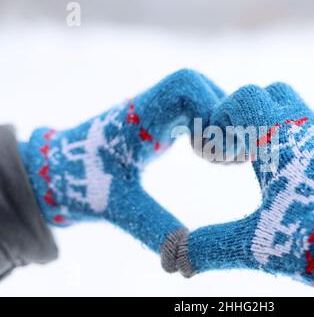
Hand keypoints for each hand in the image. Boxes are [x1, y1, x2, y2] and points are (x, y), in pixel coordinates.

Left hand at [19, 69, 223, 271]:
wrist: (57, 170)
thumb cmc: (82, 184)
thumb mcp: (123, 208)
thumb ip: (157, 229)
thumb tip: (186, 262)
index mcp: (138, 117)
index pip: (184, 86)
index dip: (210, 112)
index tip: (209, 153)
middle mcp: (150, 105)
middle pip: (198, 86)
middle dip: (221, 120)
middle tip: (222, 159)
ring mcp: (156, 108)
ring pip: (200, 93)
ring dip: (218, 122)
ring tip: (219, 159)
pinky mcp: (160, 117)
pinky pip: (195, 106)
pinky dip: (210, 126)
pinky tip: (210, 155)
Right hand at [178, 82, 313, 282]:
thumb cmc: (311, 232)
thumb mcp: (255, 241)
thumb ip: (211, 245)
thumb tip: (177, 256)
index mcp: (275, 135)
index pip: (244, 98)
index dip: (223, 120)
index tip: (219, 157)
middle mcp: (304, 125)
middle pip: (271, 93)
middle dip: (248, 116)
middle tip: (242, 153)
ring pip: (297, 108)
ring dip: (275, 126)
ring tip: (267, 163)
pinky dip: (299, 140)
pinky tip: (297, 176)